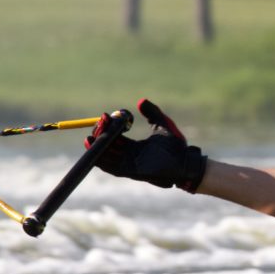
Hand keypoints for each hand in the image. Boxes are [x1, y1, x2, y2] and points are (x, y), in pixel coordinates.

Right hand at [87, 99, 206, 192]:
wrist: (185, 160)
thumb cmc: (176, 145)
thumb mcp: (162, 125)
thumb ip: (152, 113)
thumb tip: (141, 101)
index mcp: (136, 147)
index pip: (116, 138)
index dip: (109, 128)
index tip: (105, 116)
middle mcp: (130, 156)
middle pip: (108, 147)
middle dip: (100, 137)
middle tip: (97, 126)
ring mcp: (130, 164)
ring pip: (107, 157)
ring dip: (97, 149)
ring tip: (89, 138)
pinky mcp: (131, 172)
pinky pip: (112, 167)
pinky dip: (102, 161)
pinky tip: (96, 151)